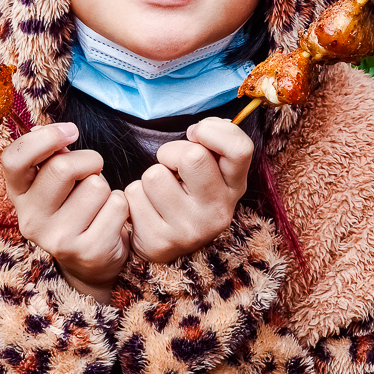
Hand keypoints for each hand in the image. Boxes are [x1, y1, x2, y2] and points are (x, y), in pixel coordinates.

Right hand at [0, 123, 130, 302]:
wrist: (92, 260)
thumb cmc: (75, 206)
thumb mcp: (55, 181)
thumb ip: (51, 155)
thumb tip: (54, 131)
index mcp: (19, 195)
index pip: (14, 159)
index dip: (44, 138)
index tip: (70, 131)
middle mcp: (30, 220)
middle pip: (61, 167)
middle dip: (88, 160)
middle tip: (92, 171)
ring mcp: (57, 239)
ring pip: (96, 185)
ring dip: (105, 187)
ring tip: (97, 204)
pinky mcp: (87, 251)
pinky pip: (116, 205)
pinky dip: (120, 205)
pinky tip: (109, 220)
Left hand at [124, 117, 252, 262]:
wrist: (163, 241)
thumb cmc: (186, 193)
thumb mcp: (211, 169)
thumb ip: (212, 143)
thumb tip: (199, 131)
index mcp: (235, 189)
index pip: (239, 148)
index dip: (212, 131)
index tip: (195, 135)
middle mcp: (217, 213)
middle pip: (191, 156)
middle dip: (171, 152)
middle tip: (171, 168)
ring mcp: (189, 231)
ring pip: (154, 175)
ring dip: (150, 178)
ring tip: (159, 193)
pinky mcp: (159, 242)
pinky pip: (134, 195)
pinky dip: (135, 195)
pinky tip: (147, 209)